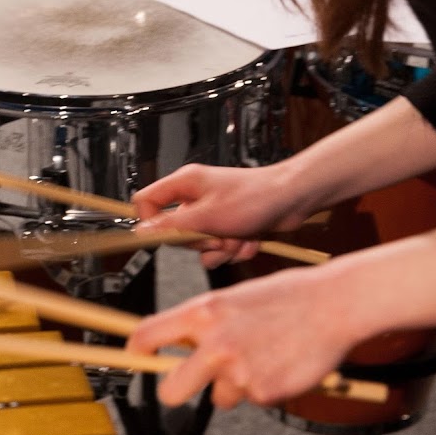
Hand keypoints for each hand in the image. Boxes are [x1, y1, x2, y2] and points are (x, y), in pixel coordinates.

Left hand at [128, 264, 357, 409]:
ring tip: (261, 357)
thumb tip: (176, 341)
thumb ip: (202, 322)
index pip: (147, 336)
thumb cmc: (285, 297)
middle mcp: (214, 344)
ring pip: (220, 398)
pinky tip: (280, 364)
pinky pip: (254, 400)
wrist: (333, 304)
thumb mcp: (232, 298)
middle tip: (185, 385)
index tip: (135, 357)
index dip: (136, 351)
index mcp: (202, 313)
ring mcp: (239, 372)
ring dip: (234, 386)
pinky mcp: (264, 392)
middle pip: (170, 392)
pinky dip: (264, 388)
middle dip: (174, 391)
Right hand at [132, 161, 310, 268]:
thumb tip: (141, 231)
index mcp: (185, 185)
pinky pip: (221, 249)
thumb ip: (171, 226)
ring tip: (238, 238)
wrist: (294, 198)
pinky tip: (250, 239)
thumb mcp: (207, 216)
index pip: (147, 202)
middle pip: (176, 232)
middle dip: (200, 243)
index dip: (151, 223)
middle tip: (218, 236)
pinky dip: (236, 249)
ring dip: (221, 249)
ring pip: (201, 246)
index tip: (167, 237)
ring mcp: (213, 212)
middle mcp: (196, 198)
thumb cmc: (256, 197)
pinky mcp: (229, 225)